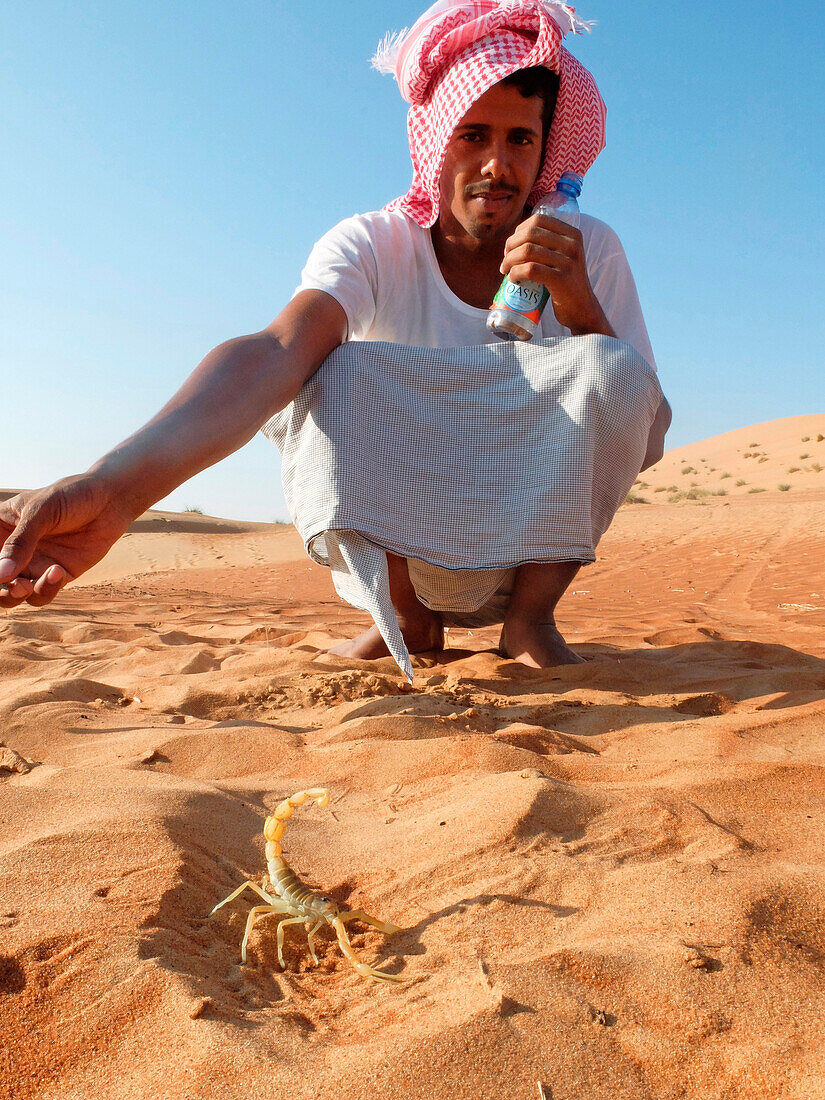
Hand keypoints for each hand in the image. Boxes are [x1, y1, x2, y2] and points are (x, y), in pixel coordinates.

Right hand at [0, 475, 138, 608]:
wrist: (111, 501)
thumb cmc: (72, 496)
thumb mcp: (42, 512)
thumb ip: (21, 541)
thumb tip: (1, 574)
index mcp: (1, 528)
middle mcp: (14, 549)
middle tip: (8, 586)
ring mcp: (34, 564)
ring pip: (13, 594)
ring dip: (14, 596)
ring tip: (24, 587)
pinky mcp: (57, 575)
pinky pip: (42, 592)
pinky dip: (45, 589)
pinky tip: (56, 572)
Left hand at [500, 213, 614, 335]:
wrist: (582, 309)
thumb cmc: (565, 283)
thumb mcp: (564, 257)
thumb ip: (548, 244)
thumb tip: (514, 238)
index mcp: (572, 234)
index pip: (538, 220)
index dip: (519, 231)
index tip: (512, 246)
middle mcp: (572, 245)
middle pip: (530, 234)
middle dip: (510, 246)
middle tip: (505, 260)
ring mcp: (568, 262)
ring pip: (528, 251)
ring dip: (509, 260)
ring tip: (505, 270)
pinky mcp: (561, 280)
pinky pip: (530, 269)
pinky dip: (515, 273)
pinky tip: (512, 279)